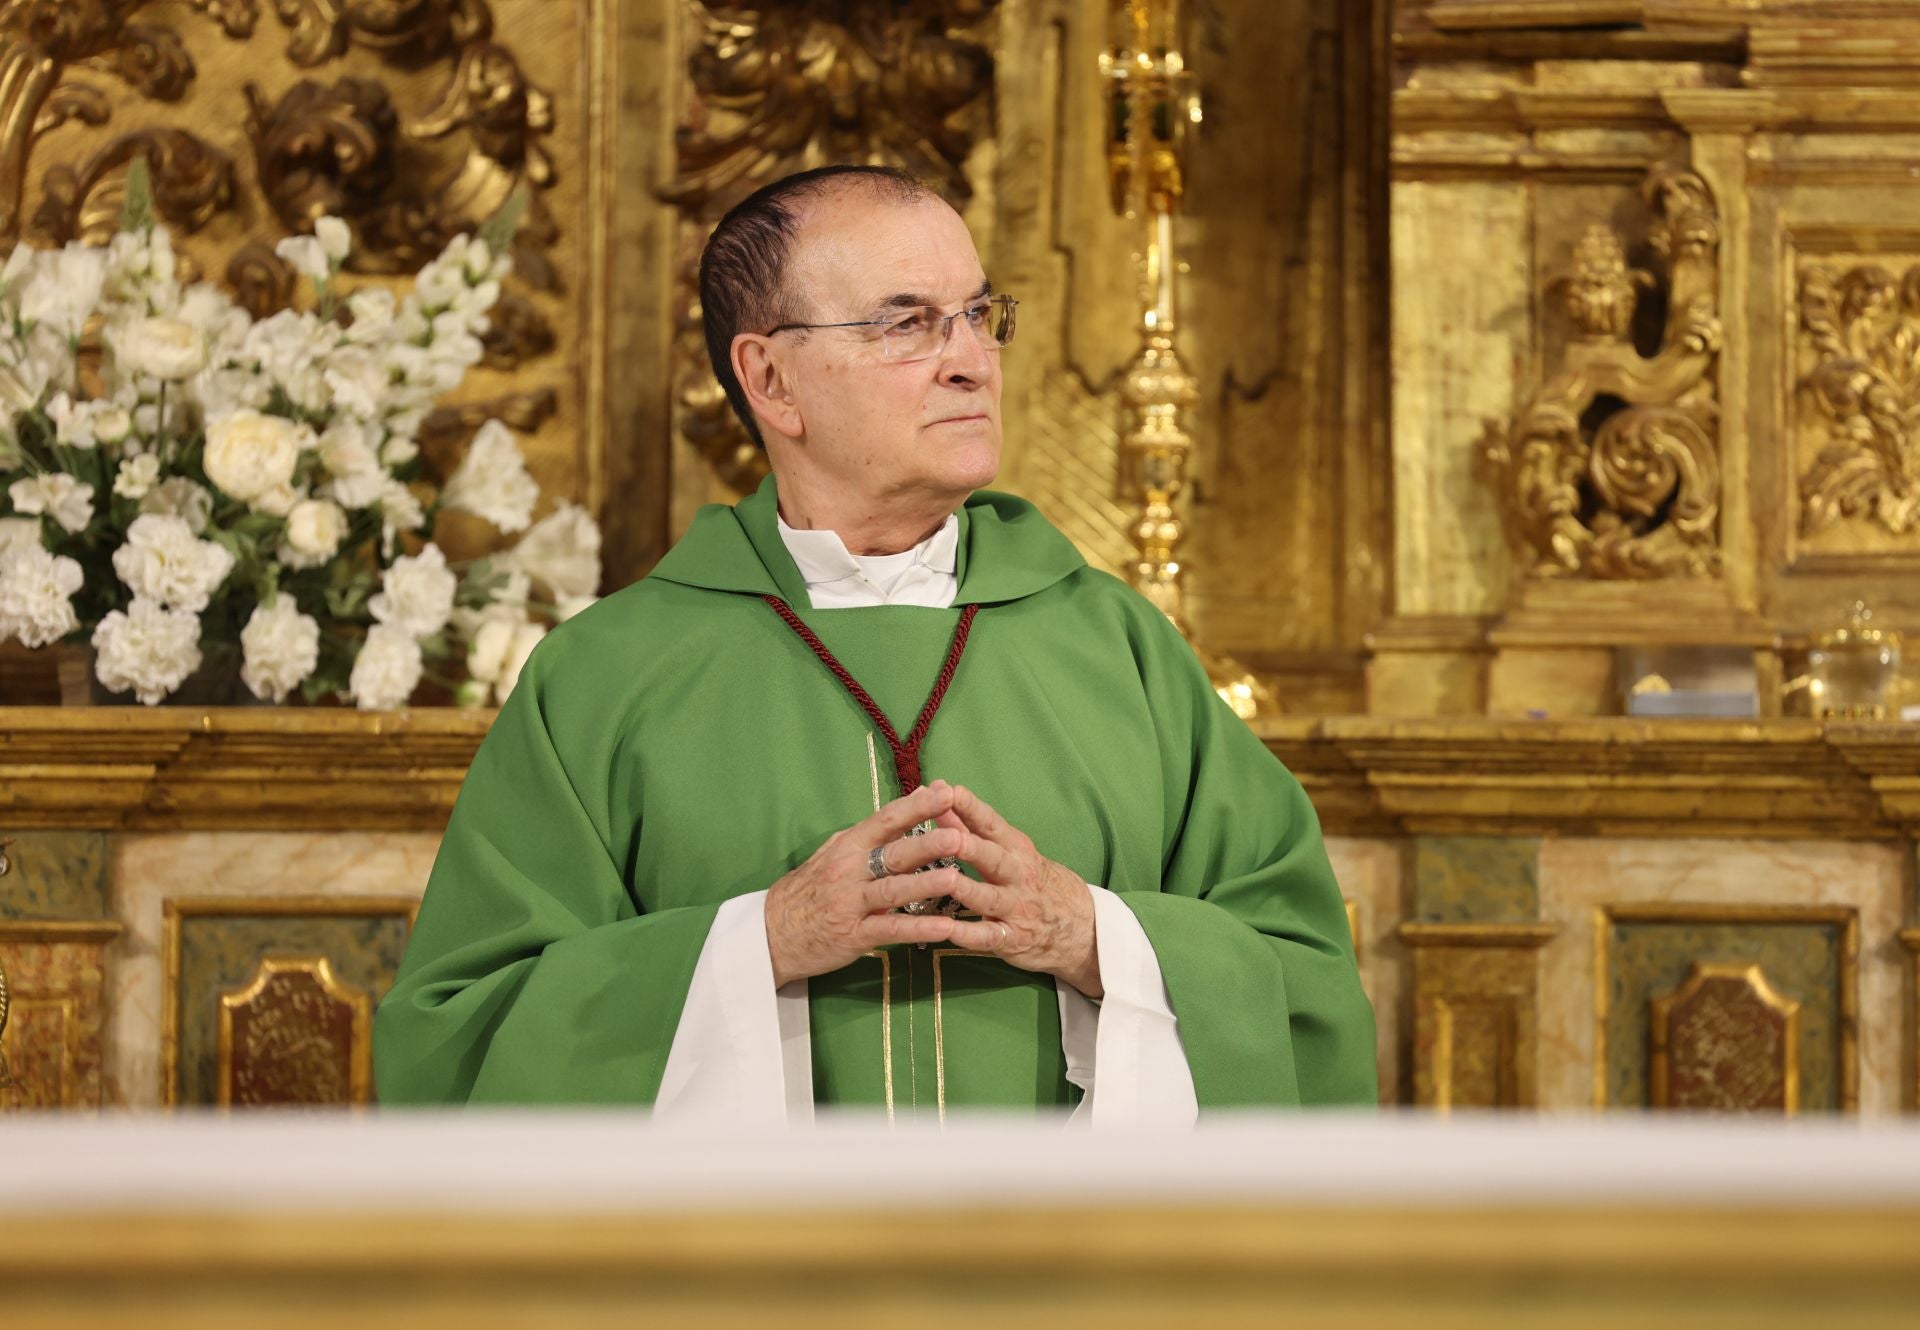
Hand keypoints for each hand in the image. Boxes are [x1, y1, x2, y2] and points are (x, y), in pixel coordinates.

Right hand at [764, 781, 967, 987]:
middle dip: (926, 843)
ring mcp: (851, 903)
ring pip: (892, 890)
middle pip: (892, 853)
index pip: (885, 820)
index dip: (916, 806)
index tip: (946, 792)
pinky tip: (944, 927)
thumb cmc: (809, 890)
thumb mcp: (833, 853)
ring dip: (925, 884)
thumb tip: (909, 804)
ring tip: (955, 878)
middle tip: (958, 834)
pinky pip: (890, 929)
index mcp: (848, 846)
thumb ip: (871, 833)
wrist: (771, 933)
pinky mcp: (853, 935)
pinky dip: (918, 928)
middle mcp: (849, 870)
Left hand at [939, 785, 1102, 998]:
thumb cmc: (1037, 881)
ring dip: (967, 889)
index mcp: (1016, 850)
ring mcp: (1017, 909)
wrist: (1083, 927)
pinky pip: (989, 937)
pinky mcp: (1013, 939)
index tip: (948, 791)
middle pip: (993, 859)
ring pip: (989, 898)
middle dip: (970, 847)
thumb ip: (972, 827)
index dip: (971, 808)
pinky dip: (968, 934)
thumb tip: (940, 799)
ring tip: (945, 881)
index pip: (992, 825)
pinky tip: (946, 930)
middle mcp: (1018, 876)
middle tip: (947, 836)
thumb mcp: (1013, 850)